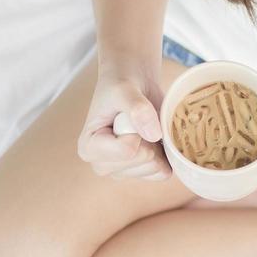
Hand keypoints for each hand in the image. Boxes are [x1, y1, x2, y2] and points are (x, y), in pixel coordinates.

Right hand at [77, 64, 170, 181]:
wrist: (133, 83)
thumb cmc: (121, 84)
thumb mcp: (124, 89)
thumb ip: (136, 108)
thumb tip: (154, 135)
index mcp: (89, 148)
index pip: (127, 151)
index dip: (137, 130)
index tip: (128, 114)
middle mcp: (102, 165)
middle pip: (144, 161)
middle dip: (149, 138)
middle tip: (138, 119)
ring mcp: (122, 172)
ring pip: (156, 168)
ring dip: (158, 144)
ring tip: (145, 127)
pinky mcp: (142, 173)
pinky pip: (165, 172)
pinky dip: (167, 154)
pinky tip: (156, 138)